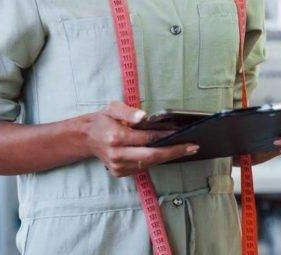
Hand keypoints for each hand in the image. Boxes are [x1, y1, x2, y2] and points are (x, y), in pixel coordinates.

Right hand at [84, 101, 198, 177]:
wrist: (87, 137)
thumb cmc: (103, 120)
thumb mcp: (113, 108)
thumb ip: (128, 111)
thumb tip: (144, 116)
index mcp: (116, 137)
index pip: (147, 138)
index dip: (165, 137)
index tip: (181, 134)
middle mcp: (117, 155)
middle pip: (151, 156)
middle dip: (174, 152)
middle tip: (192, 147)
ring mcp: (118, 167)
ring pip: (149, 163)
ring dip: (168, 157)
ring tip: (185, 148)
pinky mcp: (120, 173)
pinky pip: (143, 167)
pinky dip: (156, 160)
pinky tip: (167, 153)